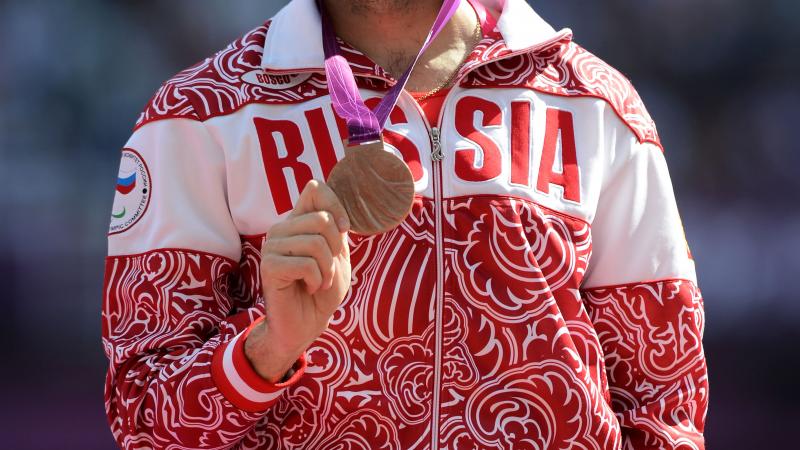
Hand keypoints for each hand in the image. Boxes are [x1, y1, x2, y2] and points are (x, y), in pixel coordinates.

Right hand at [245, 180, 351, 381]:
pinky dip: (317, 279)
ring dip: (327, 268)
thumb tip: (322, 191)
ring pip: (315, 242)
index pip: (315, 188)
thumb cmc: (323, 290)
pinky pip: (306, 263)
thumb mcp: (337, 254)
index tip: (344, 229)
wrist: (308, 324)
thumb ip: (334, 227)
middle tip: (328, 269)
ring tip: (320, 281)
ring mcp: (272, 246)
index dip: (336, 204)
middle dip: (335, 248)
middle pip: (321, 218)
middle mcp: (282, 229)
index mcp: (298, 221)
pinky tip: (310, 288)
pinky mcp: (269, 267)